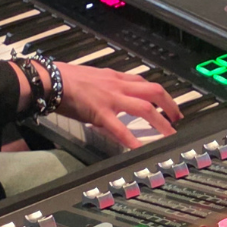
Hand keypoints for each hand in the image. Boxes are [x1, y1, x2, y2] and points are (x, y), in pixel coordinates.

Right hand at [55, 63, 181, 148]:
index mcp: (114, 77)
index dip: (158, 93)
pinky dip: (132, 140)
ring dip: (161, 122)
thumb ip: (105, 86)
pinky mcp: (100, 112)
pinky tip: (140, 150)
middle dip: (169, 104)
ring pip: (145, 107)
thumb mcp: (92, 77)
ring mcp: (111, 98)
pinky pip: (120, 128)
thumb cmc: (65, 78)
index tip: (166, 103)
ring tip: (170, 134)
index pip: (143, 82)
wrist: (50, 79)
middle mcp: (117, 85)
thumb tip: (110, 97)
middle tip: (177, 118)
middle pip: (153, 91)